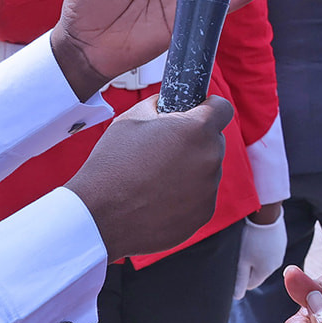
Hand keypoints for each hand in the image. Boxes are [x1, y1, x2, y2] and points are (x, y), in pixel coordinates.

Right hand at [64, 96, 232, 258]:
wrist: (99, 217)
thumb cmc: (112, 164)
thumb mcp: (131, 118)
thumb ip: (160, 105)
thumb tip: (169, 105)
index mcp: (197, 130)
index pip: (222, 108)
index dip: (208, 107)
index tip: (197, 112)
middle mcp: (210, 158)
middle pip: (213, 141)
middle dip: (195, 140)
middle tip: (165, 148)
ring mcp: (209, 189)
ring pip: (207, 169)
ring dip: (191, 168)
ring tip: (156, 177)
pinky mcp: (203, 214)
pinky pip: (201, 196)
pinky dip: (187, 194)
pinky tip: (159, 197)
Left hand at [235, 213, 287, 297]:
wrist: (265, 211)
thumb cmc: (250, 236)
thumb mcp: (240, 260)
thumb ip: (239, 280)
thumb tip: (237, 297)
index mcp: (266, 271)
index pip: (250, 284)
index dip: (240, 277)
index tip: (235, 264)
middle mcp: (276, 263)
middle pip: (258, 271)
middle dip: (248, 265)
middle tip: (240, 252)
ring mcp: (280, 250)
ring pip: (263, 259)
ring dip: (255, 254)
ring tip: (248, 240)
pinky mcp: (281, 239)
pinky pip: (269, 248)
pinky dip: (262, 244)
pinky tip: (256, 234)